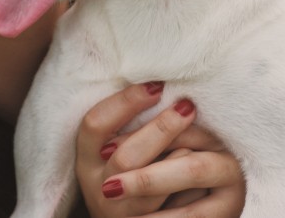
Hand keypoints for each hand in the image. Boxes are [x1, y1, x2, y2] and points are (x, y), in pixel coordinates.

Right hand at [75, 83, 244, 216]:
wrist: (125, 217)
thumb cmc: (125, 169)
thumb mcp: (113, 147)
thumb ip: (127, 124)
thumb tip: (156, 81)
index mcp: (85, 158)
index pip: (94, 124)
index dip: (123, 104)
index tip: (155, 85)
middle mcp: (96, 187)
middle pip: (125, 157)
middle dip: (159, 130)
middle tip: (187, 106)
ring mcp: (118, 211)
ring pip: (148, 187)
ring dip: (176, 159)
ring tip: (197, 135)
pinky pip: (167, 207)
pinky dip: (185, 183)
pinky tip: (199, 161)